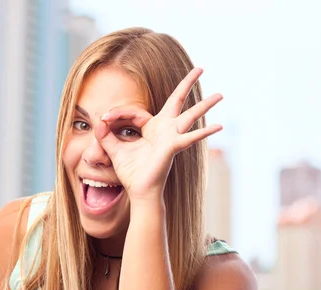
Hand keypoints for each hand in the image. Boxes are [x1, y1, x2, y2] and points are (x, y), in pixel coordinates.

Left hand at [95, 68, 222, 201]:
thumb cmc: (131, 172)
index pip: (136, 111)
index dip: (118, 113)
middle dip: (188, 83)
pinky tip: (219, 126)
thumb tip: (99, 121)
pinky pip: (190, 137)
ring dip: (206, 105)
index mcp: (153, 127)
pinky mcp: (173, 147)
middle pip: (178, 100)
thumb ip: (106, 134)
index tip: (104, 119)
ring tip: (221, 95)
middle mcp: (166, 129)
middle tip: (200, 68)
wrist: (139, 190)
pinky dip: (205, 133)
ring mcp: (172, 137)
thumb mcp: (114, 149)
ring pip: (191, 116)